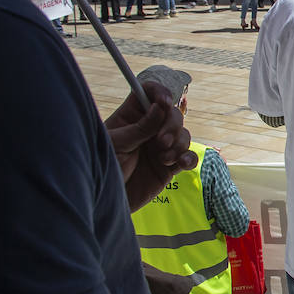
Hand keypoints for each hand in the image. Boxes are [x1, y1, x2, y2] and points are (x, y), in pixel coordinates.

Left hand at [104, 82, 195, 212]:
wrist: (105, 201)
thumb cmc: (103, 169)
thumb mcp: (117, 145)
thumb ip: (139, 128)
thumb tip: (159, 108)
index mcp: (131, 117)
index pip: (149, 93)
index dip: (159, 93)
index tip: (164, 103)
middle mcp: (149, 129)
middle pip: (172, 114)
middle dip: (172, 125)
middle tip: (161, 142)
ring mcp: (161, 147)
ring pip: (184, 134)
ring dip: (179, 144)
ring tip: (163, 158)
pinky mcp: (170, 166)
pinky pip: (188, 157)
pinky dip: (190, 158)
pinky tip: (182, 164)